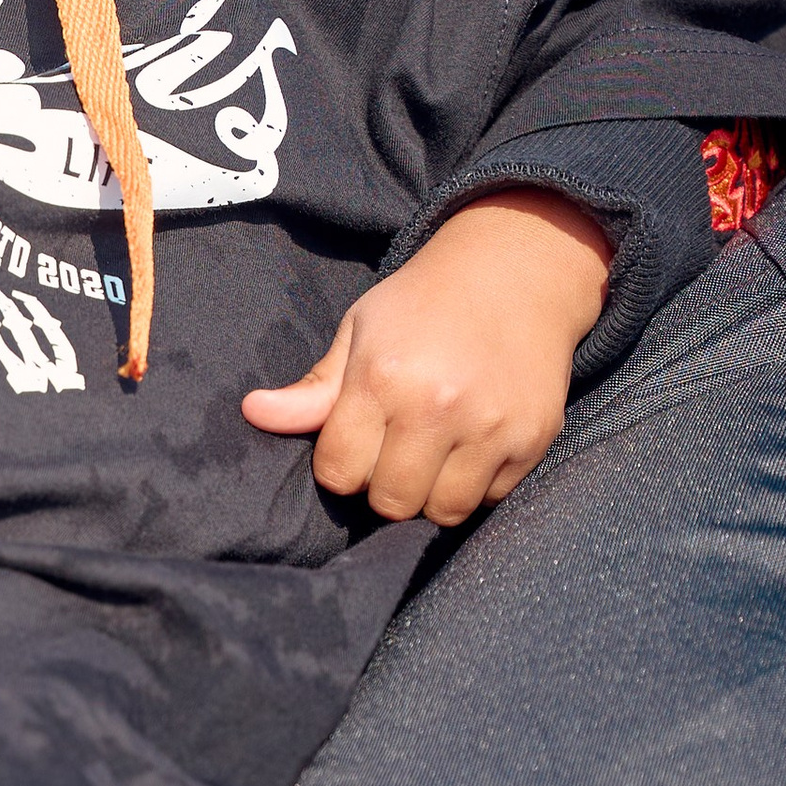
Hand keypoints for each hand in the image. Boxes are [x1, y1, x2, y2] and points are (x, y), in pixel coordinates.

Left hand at [240, 188, 612, 526]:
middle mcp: (437, 406)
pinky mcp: (532, 439)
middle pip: (390, 502)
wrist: (515, 274)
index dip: (340, 465)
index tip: (355, 442)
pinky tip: (471, 446)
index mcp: (381, 378)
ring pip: (443, 511)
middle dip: (383, 486)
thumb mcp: (359, 332)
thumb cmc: (422, 305)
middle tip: (395, 449)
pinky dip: (475, 486)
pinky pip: (489, 499)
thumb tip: (253, 413)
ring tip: (432, 453)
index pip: (340, 473)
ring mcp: (490, 426)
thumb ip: (313, 388)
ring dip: (430, 494)